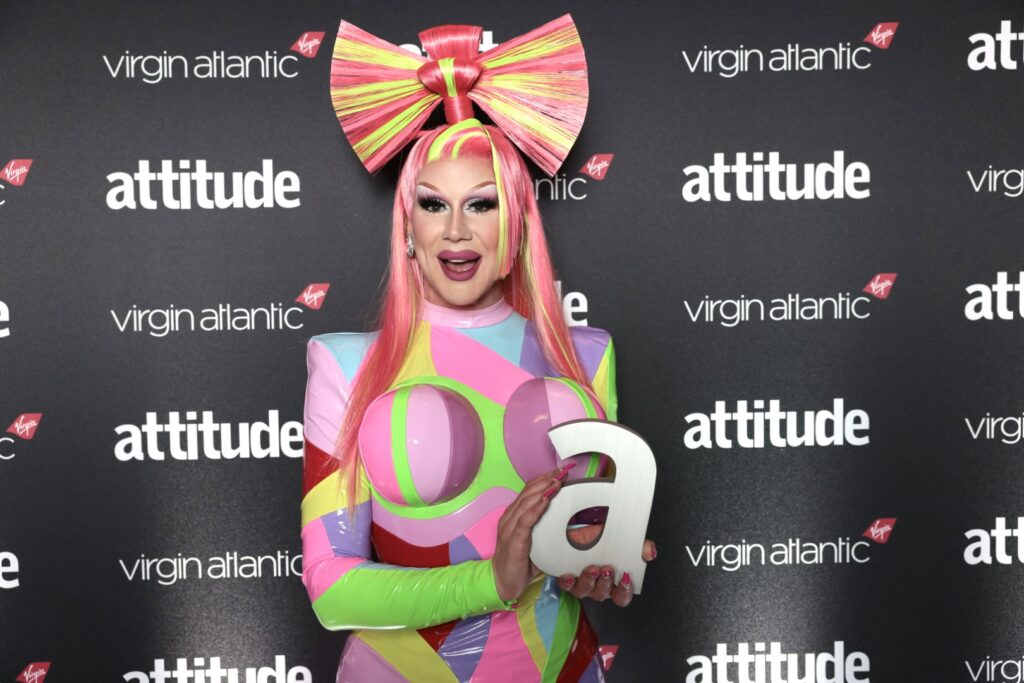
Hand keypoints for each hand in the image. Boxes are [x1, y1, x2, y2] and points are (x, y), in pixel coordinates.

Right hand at [491, 464, 574, 601]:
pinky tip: (545, 500)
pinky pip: (525, 521)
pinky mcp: (513, 540)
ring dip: (542, 490)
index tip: (560, 470)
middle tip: (563, 471)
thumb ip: (544, 528)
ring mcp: (509, 528)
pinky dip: (535, 509)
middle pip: (528, 492)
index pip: (528, 491)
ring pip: (526, 503)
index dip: (543, 479)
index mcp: (514, 516)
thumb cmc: (519, 562)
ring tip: (557, 481)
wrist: (503, 582)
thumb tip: (569, 522)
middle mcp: (509, 518)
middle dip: (546, 480)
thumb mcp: (534, 541)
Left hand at [556, 533, 655, 606]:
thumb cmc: (604, 543)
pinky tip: (569, 575)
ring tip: (592, 568)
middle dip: (606, 583)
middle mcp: (598, 587)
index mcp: (613, 582)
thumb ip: (640, 547)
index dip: (624, 590)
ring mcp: (582, 584)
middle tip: (608, 569)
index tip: (625, 577)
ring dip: (589, 580)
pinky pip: (566, 586)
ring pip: (585, 590)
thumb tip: (650, 552)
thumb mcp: (624, 542)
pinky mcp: (567, 579)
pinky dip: (568, 582)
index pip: (622, 596)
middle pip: (603, 593)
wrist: (576, 533)